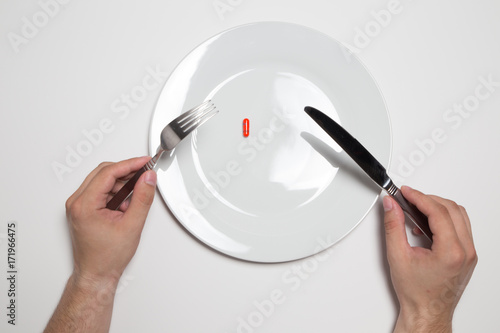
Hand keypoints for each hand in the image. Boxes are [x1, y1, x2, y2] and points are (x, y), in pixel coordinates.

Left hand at [65, 156, 156, 285]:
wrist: (97, 274)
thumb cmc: (107, 257)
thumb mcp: (132, 225)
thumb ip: (142, 198)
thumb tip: (148, 178)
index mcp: (84, 205)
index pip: (108, 173)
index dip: (130, 164)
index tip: (145, 162)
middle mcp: (77, 202)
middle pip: (104, 172)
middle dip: (126, 172)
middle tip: (145, 174)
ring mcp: (79, 205)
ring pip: (103, 181)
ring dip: (122, 185)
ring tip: (134, 200)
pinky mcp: (84, 209)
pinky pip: (101, 191)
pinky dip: (117, 193)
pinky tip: (126, 205)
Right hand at [383, 186, 476, 332]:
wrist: (427, 312)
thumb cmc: (416, 293)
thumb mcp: (397, 256)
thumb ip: (393, 226)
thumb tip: (391, 205)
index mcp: (451, 252)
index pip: (438, 212)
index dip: (419, 197)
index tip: (406, 192)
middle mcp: (465, 251)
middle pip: (451, 209)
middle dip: (428, 199)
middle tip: (408, 198)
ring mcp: (470, 253)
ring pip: (459, 215)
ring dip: (438, 207)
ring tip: (417, 210)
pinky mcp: (468, 255)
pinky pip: (461, 226)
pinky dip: (445, 219)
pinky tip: (428, 224)